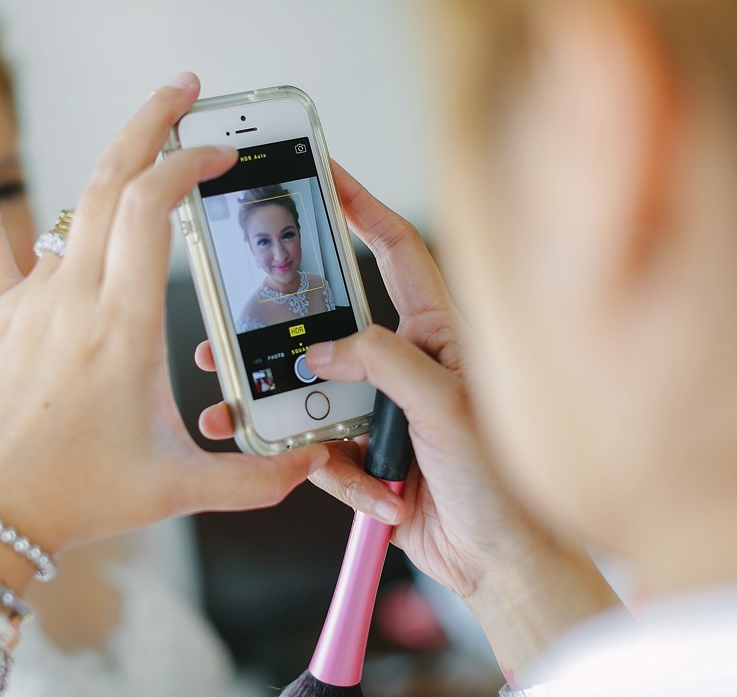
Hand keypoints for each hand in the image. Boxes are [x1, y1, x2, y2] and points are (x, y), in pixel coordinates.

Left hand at [0, 73, 328, 559]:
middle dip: (154, 124)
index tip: (221, 155)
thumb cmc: (73, 500)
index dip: (187, 166)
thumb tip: (313, 468)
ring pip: (70, 205)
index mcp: (121, 328)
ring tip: (147, 124)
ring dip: (111, 156)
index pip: (150, 210)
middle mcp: (72, 298)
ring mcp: (28, 300)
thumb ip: (252, 479)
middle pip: (110, 179)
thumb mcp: (175, 491)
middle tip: (189, 90)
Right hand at [197, 160, 501, 594]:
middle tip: (234, 325)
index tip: (325, 174)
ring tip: (236, 414)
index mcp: (438, 333)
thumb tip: (323, 350)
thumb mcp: (446, 406)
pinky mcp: (366, 455)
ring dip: (282, 411)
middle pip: (331, 326)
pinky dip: (335, 475)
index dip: (361, 208)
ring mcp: (383, 410)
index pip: (395, 253)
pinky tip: (371, 494)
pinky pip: (323, 452)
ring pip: (313, 393)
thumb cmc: (502, 483)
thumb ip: (384, 363)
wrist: (501, 563)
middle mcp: (407, 364)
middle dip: (283, 332)